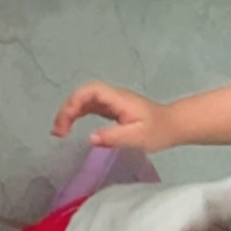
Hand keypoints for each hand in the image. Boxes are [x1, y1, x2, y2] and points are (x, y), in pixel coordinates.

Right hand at [51, 79, 176, 154]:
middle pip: (83, 94)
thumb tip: (90, 138)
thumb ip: (114, 137)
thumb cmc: (158, 131)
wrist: (173, 125)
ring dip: (69, 112)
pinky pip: (89, 107)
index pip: (90, 91)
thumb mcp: (137, 137)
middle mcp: (112, 96)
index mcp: (118, 99)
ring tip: (59, 132)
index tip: (65, 125)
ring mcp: (111, 101)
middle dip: (66, 109)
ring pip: (84, 99)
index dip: (73, 103)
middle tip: (57, 132)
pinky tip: (69, 127)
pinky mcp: (111, 108)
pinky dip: (76, 115)